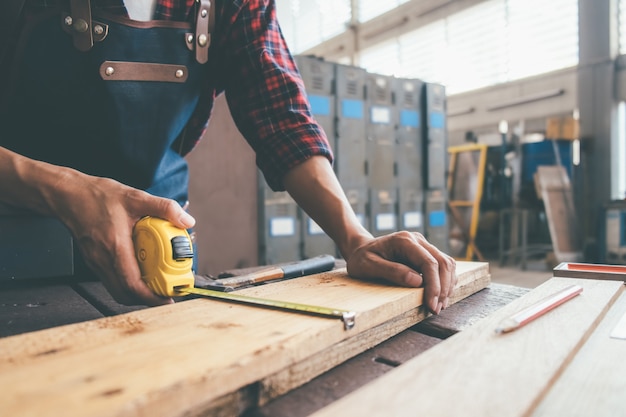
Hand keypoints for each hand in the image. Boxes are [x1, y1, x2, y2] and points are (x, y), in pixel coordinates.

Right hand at [53, 173, 195, 305]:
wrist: (68, 195)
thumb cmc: (97, 196)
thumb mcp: (136, 197)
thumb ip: (164, 208)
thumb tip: (187, 221)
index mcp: (115, 247)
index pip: (132, 284)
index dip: (151, 297)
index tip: (167, 299)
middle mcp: (103, 259)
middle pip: (125, 294)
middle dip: (147, 299)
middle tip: (165, 295)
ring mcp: (96, 263)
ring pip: (117, 290)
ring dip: (137, 293)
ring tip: (155, 286)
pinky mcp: (94, 261)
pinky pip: (112, 280)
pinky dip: (127, 283)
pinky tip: (140, 271)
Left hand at [345, 231, 456, 313]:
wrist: (360, 249)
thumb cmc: (361, 258)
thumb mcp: (368, 266)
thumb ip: (392, 271)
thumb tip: (418, 281)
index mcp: (404, 241)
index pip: (429, 262)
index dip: (434, 285)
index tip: (431, 305)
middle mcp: (417, 240)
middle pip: (443, 263)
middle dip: (443, 289)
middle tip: (436, 309)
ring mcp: (423, 245)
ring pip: (447, 264)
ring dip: (447, 286)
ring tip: (439, 305)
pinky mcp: (426, 253)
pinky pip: (444, 265)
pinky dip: (445, 281)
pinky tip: (439, 296)